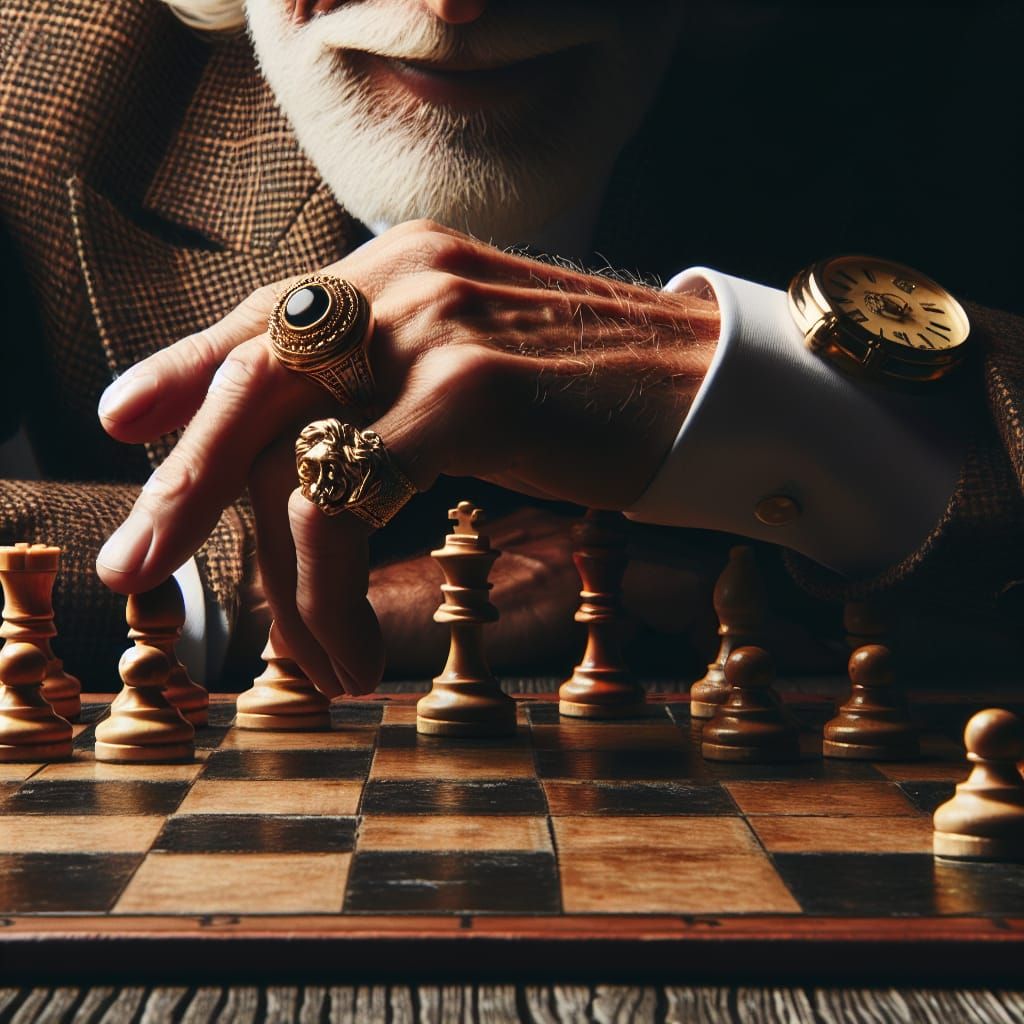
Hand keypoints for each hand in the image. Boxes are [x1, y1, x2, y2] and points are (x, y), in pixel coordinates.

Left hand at [95, 220, 718, 696]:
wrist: (723, 391)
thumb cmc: (609, 399)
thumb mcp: (482, 375)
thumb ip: (396, 391)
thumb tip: (327, 461)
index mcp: (402, 269)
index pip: (264, 325)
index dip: (185, 375)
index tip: (126, 422)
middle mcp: (401, 280)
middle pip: (247, 388)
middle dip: (179, 489)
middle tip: (135, 566)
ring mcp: (432, 328)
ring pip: (286, 463)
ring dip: (284, 584)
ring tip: (314, 664)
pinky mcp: (467, 391)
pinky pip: (345, 500)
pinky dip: (330, 592)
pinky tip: (351, 654)